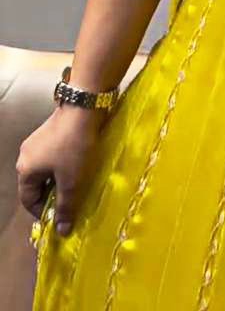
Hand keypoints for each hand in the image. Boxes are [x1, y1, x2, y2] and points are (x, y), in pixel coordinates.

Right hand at [16, 104, 107, 235]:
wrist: (83, 108)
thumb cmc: (74, 147)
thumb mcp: (71, 181)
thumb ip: (65, 207)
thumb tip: (61, 232)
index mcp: (25, 170)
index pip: (29, 201)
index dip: (44, 212)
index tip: (62, 216)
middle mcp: (25, 156)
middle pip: (35, 185)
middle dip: (52, 195)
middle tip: (71, 200)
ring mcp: (36, 142)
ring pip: (45, 171)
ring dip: (58, 180)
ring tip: (76, 183)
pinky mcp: (48, 132)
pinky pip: (51, 157)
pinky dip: (61, 165)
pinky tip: (77, 164)